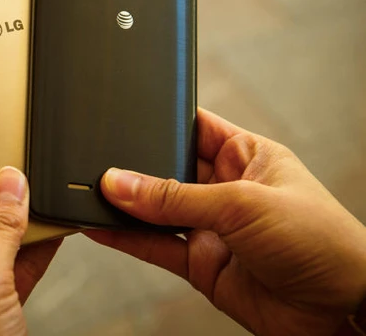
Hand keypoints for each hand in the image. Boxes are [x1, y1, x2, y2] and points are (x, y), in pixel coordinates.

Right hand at [87, 108, 365, 335]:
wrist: (341, 313)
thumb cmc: (322, 242)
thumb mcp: (244, 204)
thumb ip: (176, 197)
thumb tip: (121, 182)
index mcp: (246, 155)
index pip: (193, 126)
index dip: (161, 120)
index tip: (123, 116)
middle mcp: (226, 189)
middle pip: (167, 169)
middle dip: (135, 166)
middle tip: (99, 163)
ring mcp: (212, 227)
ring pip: (157, 210)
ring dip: (126, 205)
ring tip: (89, 193)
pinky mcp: (202, 263)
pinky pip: (155, 246)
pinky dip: (126, 238)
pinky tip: (101, 227)